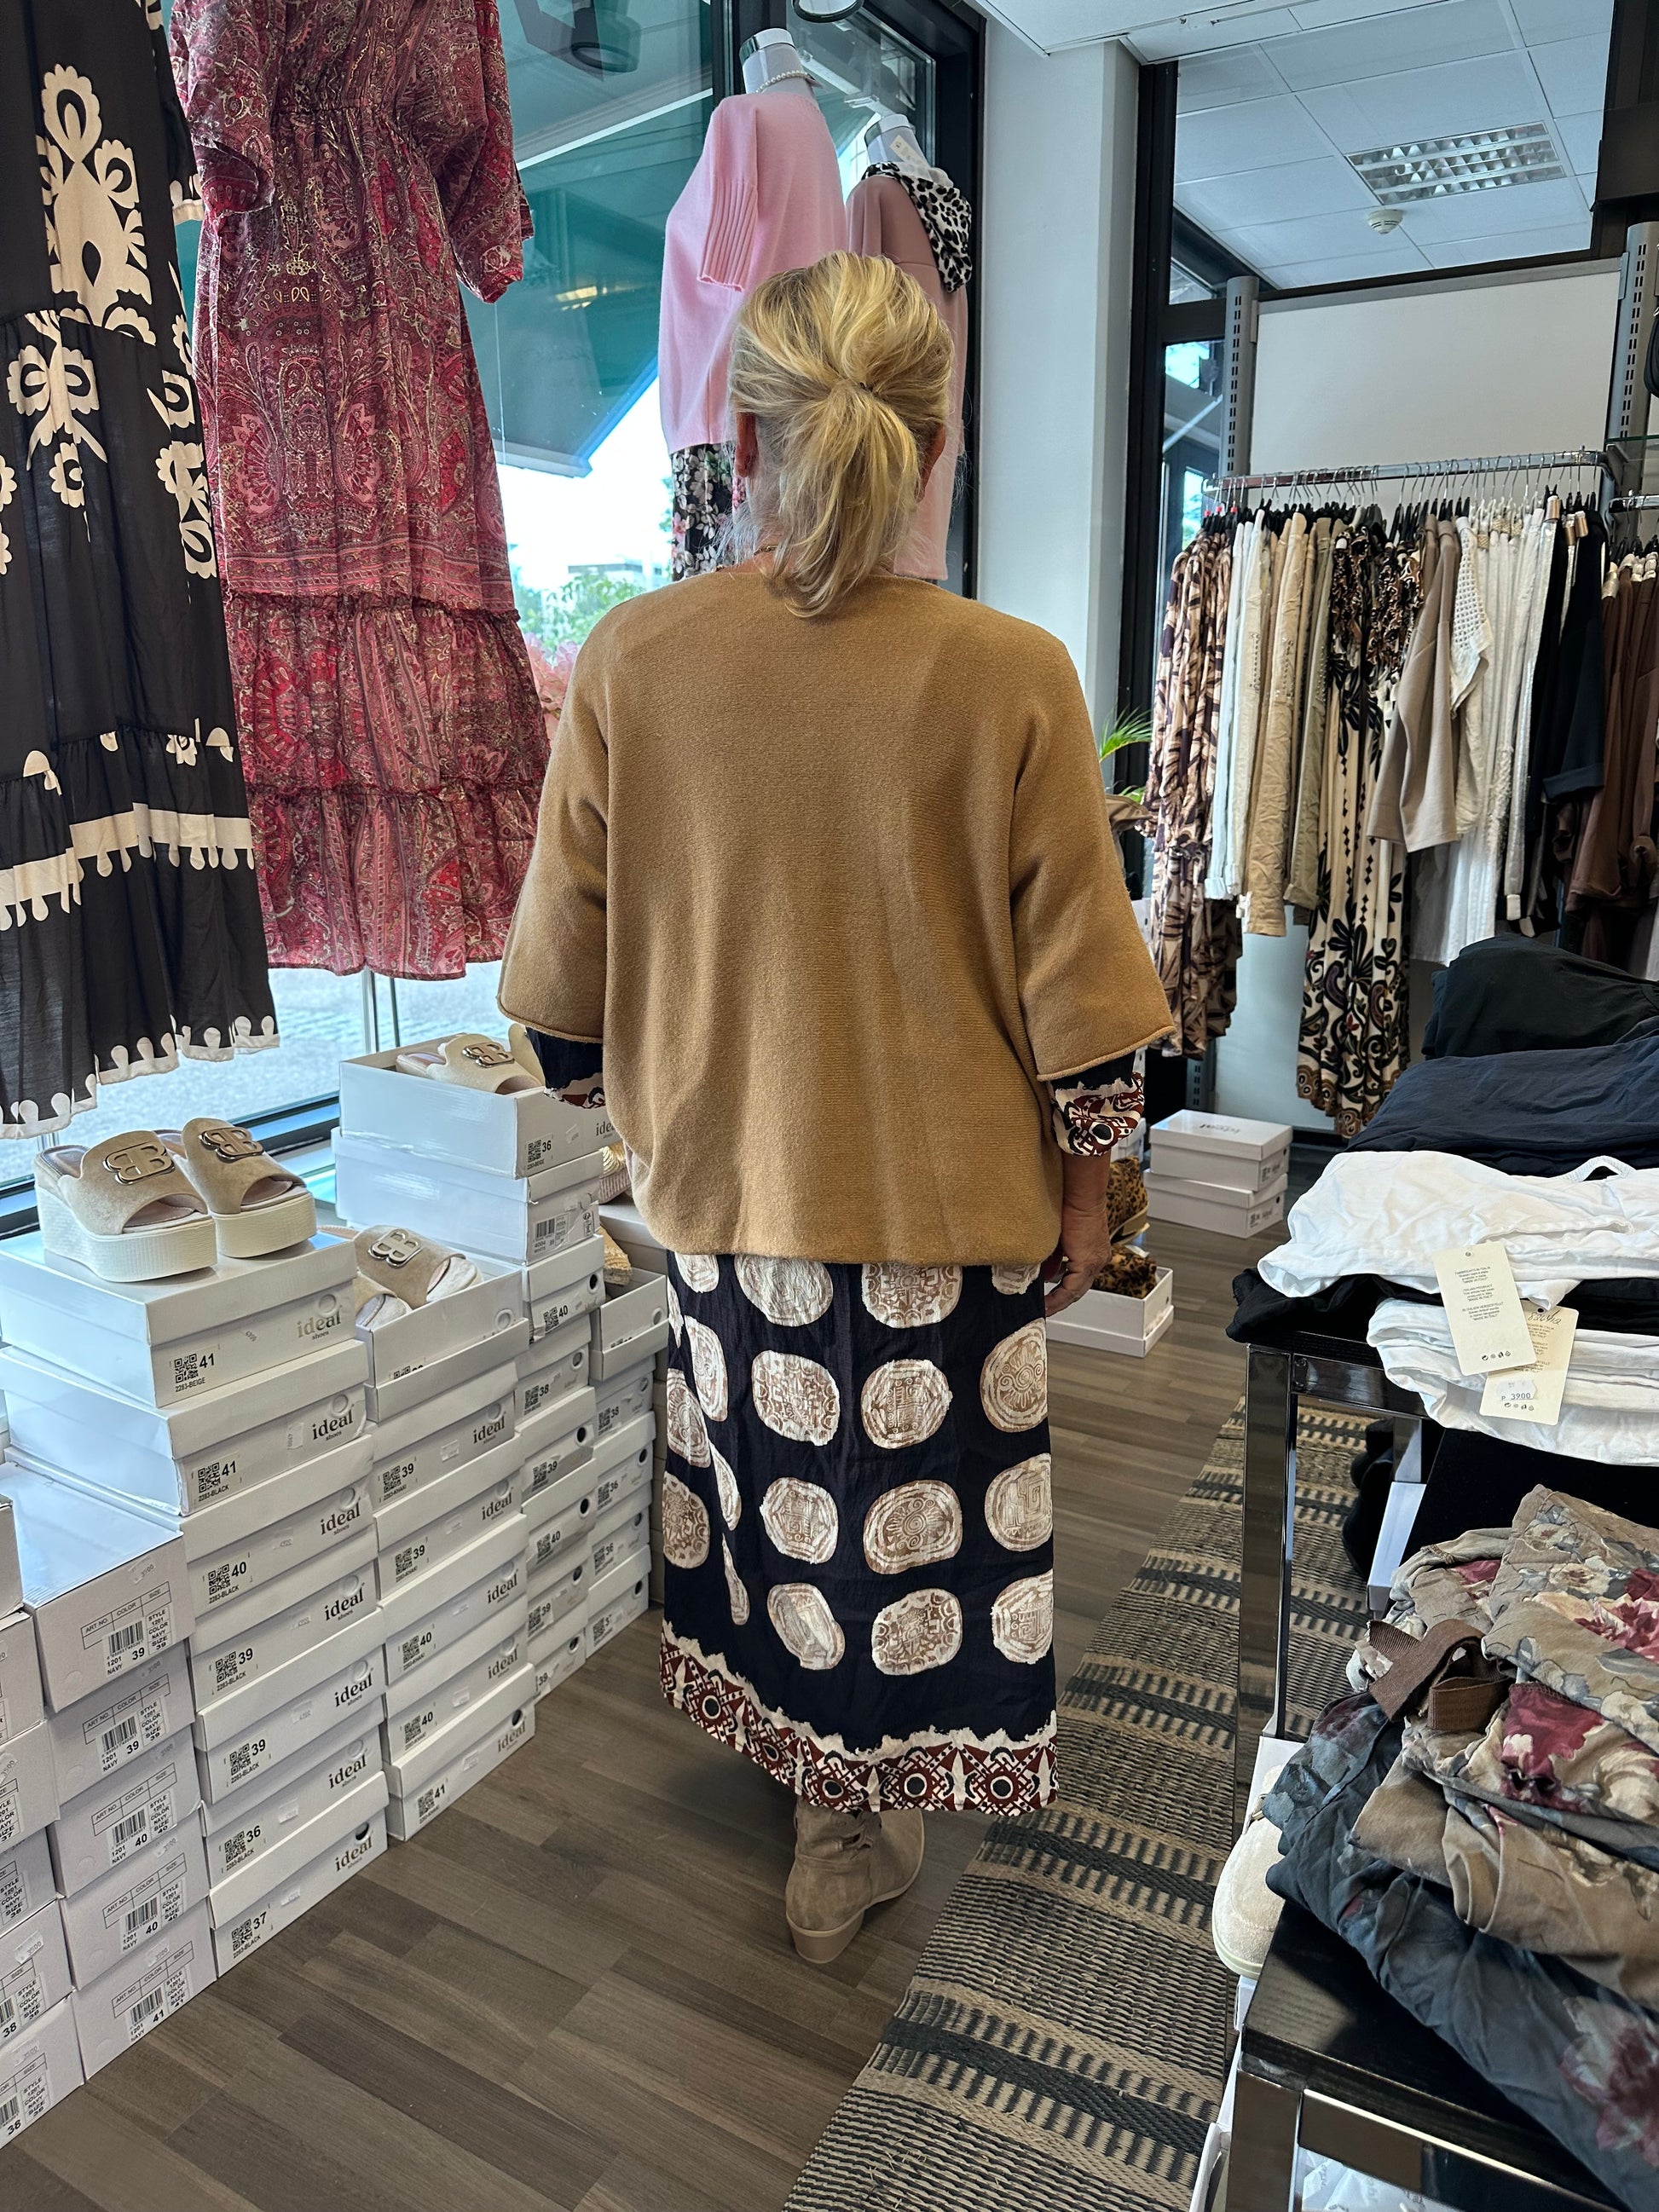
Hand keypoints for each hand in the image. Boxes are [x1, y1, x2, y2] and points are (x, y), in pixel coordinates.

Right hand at [1043, 1154, 1112, 1315]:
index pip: (1078, 1278)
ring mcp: (1094, 1262)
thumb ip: (1054, 1253)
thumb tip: (1043, 1269)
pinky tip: (1046, 1304)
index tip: (1049, 1299)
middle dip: (1060, 1300)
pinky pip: (1071, 1288)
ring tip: (1043, 1308)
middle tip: (1044, 1308)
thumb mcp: (1059, 1234)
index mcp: (1093, 1251)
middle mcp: (1097, 1259)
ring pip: (1076, 1290)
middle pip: (1078, 1288)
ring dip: (1059, 1300)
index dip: (1063, 1291)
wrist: (1080, 1194)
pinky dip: (1058, 1297)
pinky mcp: (1087, 1262)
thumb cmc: (1068, 1202)